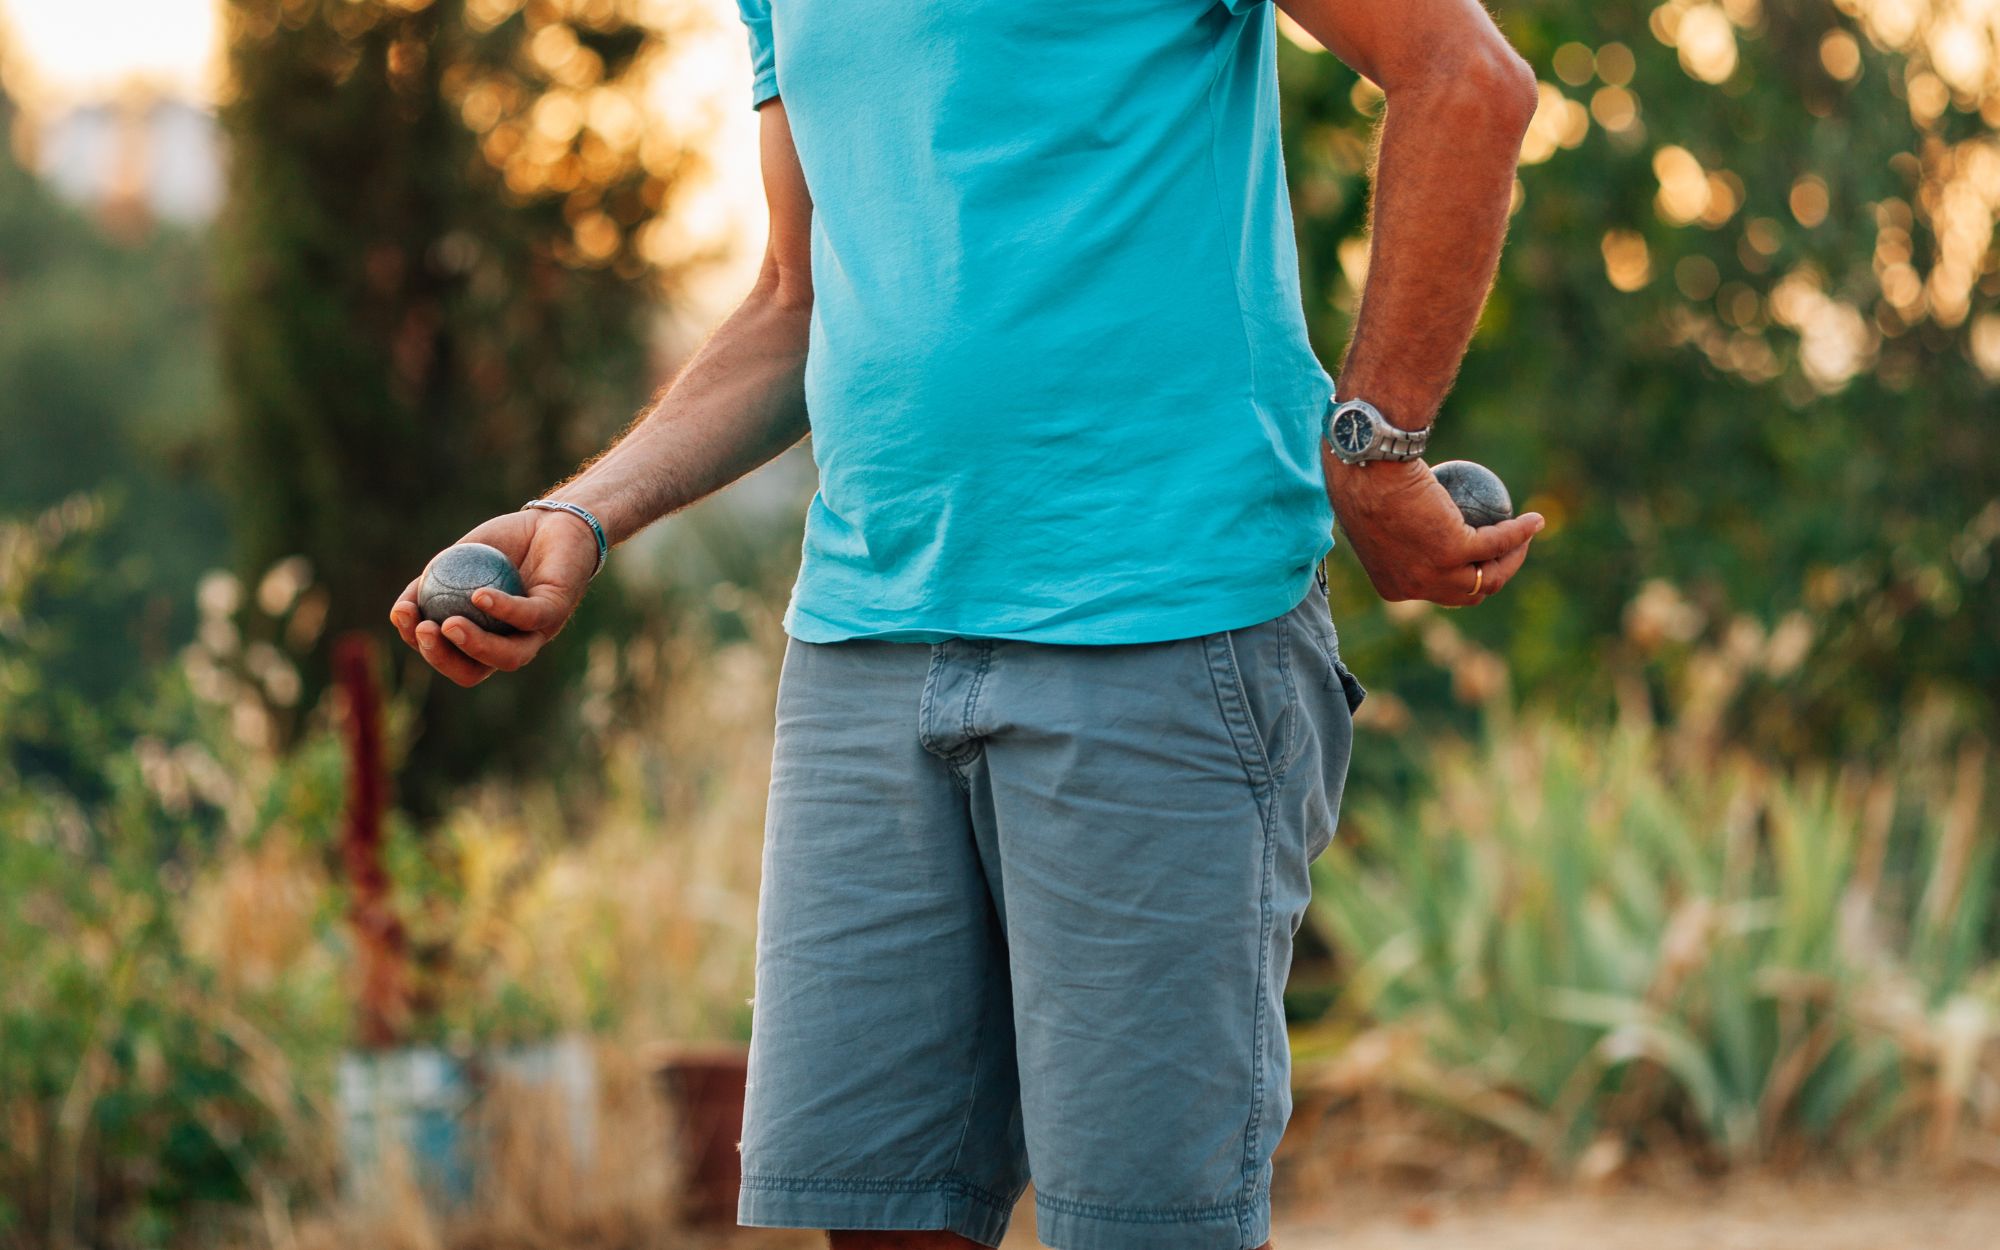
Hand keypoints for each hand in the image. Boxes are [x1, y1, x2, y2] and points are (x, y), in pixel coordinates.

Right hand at [388, 509, 599, 686]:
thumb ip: (429, 587)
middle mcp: (511, 642)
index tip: (403, 618)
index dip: (423, 647)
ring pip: (509, 657)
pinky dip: (503, 609)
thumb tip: (400, 612)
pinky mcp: (557, 608)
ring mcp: (537, 630)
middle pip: (474, 671)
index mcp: (484, 638)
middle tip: (425, 630)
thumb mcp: (456, 562)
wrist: (551, 520)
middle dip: (443, 658)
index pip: (450, 658)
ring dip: (475, 646)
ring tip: (448, 625)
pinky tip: (479, 596)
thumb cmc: (503, 545)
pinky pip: (530, 616)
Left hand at [1325, 456, 1543, 605]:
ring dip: (1514, 558)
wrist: (1368, 465)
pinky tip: (1533, 519)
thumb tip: (1418, 524)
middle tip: (1509, 550)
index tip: (1478, 557)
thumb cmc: (1367, 481)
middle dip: (1495, 576)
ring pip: (1490, 577)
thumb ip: (1398, 531)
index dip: (1464, 579)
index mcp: (1394, 587)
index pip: (1439, 593)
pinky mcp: (1455, 550)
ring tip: (1525, 536)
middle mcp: (1415, 589)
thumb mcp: (1378, 517)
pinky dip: (1520, 531)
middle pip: (1469, 593)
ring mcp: (1436, 573)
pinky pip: (1499, 541)